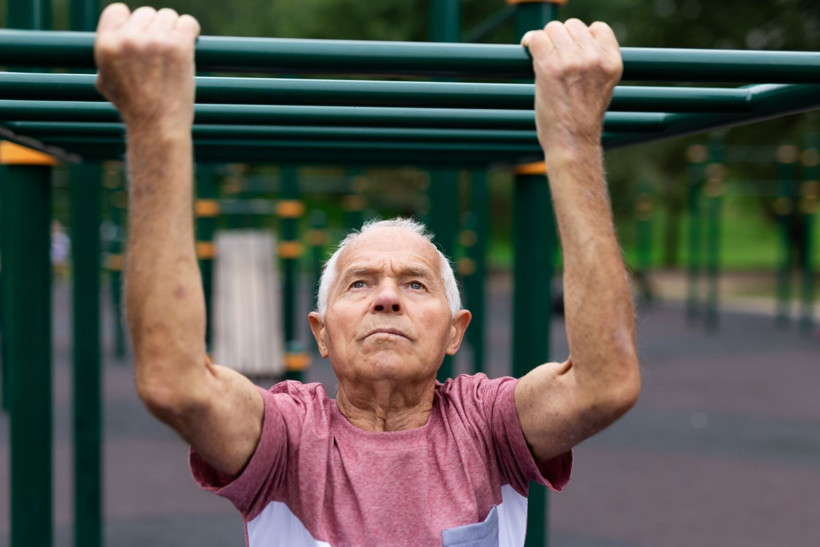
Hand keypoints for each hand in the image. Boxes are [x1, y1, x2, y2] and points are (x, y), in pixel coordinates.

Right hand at [94, 3, 200, 132]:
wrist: (157, 125)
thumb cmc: (133, 107)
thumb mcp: (105, 81)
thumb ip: (107, 56)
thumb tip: (113, 39)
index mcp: (106, 44)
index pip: (118, 10)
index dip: (130, 22)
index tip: (141, 36)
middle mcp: (129, 38)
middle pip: (146, 13)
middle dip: (154, 30)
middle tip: (160, 53)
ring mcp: (155, 40)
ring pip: (168, 16)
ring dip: (173, 31)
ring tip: (173, 54)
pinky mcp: (179, 46)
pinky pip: (188, 23)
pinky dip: (190, 32)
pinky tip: (189, 45)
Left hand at [521, 19, 621, 155]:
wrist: (573, 144)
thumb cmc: (582, 120)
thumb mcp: (602, 86)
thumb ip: (595, 62)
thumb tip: (571, 40)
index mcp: (612, 62)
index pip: (598, 28)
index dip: (582, 38)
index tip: (571, 52)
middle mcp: (595, 58)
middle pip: (572, 26)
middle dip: (561, 39)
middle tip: (553, 59)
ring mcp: (572, 61)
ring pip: (553, 29)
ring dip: (545, 41)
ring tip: (543, 58)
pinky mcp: (550, 67)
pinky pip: (537, 38)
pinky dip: (530, 42)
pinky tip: (528, 49)